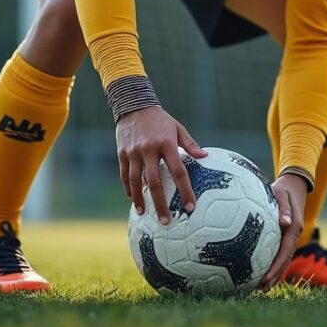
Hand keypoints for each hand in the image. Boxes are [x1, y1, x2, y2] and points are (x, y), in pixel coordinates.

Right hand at [116, 105, 206, 223]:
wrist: (133, 105)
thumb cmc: (160, 120)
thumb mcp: (178, 128)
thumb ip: (190, 144)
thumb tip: (204, 157)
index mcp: (167, 144)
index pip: (178, 171)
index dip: (185, 190)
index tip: (190, 206)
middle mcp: (149, 150)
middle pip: (156, 182)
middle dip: (161, 203)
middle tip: (166, 221)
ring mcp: (133, 152)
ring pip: (136, 181)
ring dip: (140, 199)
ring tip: (143, 214)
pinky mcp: (122, 153)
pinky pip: (125, 175)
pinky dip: (129, 188)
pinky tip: (133, 199)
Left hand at [258, 171, 308, 289]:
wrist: (293, 184)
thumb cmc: (283, 188)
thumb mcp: (281, 194)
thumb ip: (283, 208)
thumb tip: (285, 222)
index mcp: (294, 228)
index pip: (285, 252)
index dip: (276, 267)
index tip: (265, 278)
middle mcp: (293, 234)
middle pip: (284, 260)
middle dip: (274, 275)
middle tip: (261, 289)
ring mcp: (290, 236)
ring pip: (283, 258)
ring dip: (274, 272)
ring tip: (261, 287)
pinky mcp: (285, 234)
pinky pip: (279, 251)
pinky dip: (272, 262)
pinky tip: (261, 270)